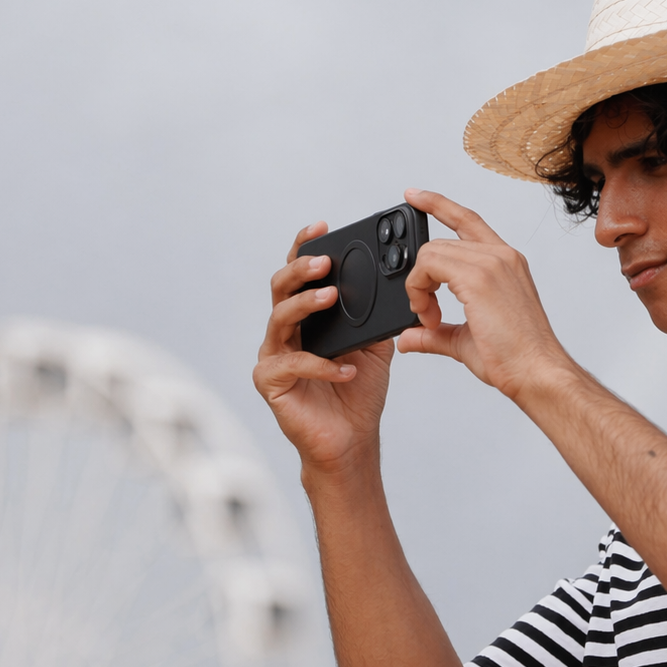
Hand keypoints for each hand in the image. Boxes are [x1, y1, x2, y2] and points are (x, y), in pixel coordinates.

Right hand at [253, 221, 392, 472]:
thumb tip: (395, 283)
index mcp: (305, 317)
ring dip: (306, 304)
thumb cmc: (358, 391)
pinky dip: (322, 365)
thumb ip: (374, 315)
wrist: (351, 439)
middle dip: (301, 269)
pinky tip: (346, 370)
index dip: (304, 248)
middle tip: (325, 262)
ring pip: (280, 318)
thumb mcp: (374, 345)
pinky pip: (293, 365)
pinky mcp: (270, 382)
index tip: (322, 227)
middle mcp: (284, 331)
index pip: (298, 274)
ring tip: (330, 297)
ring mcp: (273, 355)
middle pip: (280, 288)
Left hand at [397, 190, 569, 401]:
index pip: (466, 219)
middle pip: (439, 243)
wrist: (537, 372)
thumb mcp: (465, 340)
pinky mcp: (480, 277)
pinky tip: (429, 314)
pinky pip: (430, 264)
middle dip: (421, 277)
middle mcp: (501, 256)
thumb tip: (408, 338)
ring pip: (431, 251)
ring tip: (430, 317)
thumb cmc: (515, 358)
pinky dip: (419, 288)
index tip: (414, 196)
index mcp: (505, 262)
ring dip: (418, 285)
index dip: (437, 204)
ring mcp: (492, 263)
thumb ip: (435, 334)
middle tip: (427, 313)